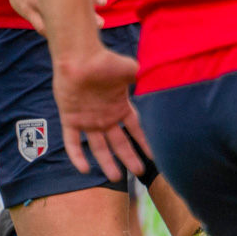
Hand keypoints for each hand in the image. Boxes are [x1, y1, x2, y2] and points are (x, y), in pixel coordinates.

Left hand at [52, 45, 150, 180]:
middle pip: (119, 142)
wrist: (79, 58)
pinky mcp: (70, 119)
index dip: (145, 142)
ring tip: (115, 177)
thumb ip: (144, 79)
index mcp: (120, 107)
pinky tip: (84, 169)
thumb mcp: (131, 70)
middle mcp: (105, 117)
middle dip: (128, 157)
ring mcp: (87, 120)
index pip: (135, 129)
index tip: (155, 156)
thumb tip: (165, 79)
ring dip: (106, 162)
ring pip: (98, 147)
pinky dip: (77, 155)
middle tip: (138, 172)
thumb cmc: (105, 61)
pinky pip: (73, 142)